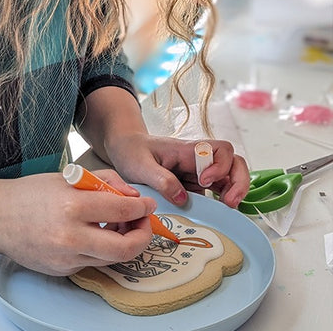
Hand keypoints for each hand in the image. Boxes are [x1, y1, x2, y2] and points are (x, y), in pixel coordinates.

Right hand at [0, 171, 156, 275]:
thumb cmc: (32, 192)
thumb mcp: (70, 177)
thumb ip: (106, 182)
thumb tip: (133, 195)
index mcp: (72, 206)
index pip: (122, 210)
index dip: (142, 207)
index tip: (148, 204)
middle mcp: (70, 237)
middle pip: (125, 249)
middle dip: (143, 236)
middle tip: (143, 222)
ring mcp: (65, 258)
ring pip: (111, 259)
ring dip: (125, 243)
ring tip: (121, 226)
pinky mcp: (62, 270)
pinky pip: (92, 262)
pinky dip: (102, 249)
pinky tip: (98, 234)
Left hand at [105, 134, 249, 208]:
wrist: (126, 149)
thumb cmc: (134, 151)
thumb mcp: (142, 166)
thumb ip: (162, 180)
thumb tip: (183, 198)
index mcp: (188, 150)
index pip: (221, 150)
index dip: (221, 166)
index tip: (205, 181)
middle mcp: (199, 160)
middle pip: (234, 163)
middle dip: (239, 182)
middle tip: (230, 203)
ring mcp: (199, 173)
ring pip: (229, 179)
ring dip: (234, 193)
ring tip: (228, 210)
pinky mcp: (194, 186)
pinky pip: (215, 194)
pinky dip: (220, 204)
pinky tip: (216, 216)